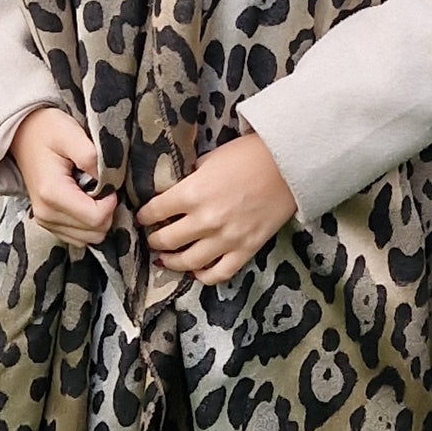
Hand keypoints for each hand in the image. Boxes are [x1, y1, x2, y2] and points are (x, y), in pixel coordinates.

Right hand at [10, 105, 116, 246]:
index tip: (109, 181)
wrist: (23, 134)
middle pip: (95, 232)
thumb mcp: (70, 133)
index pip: (97, 219)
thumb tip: (110, 180)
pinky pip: (79, 237)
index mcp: (53, 194)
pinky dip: (88, 222)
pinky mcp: (48, 223)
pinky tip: (85, 199)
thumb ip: (90, 156)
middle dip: (107, 210)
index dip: (112, 202)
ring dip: (98, 217)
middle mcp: (46, 214)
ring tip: (92, 190)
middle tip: (102, 184)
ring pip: (89, 238)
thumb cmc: (47, 130)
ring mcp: (45, 221)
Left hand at [136, 134, 296, 285]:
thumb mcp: (210, 159)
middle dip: (154, 240)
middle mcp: (205, 220)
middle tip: (152, 238)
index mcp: (192, 193)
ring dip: (172, 261)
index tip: (143, 217)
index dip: (145, 215)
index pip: (155, 211)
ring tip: (166, 258)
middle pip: (166, 240)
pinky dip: (203, 276)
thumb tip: (177, 189)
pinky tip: (197, 271)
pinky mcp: (246, 249)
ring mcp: (226, 238)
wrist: (288, 164)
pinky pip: (218, 274)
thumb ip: (191, 177)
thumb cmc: (249, 154)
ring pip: (188, 262)